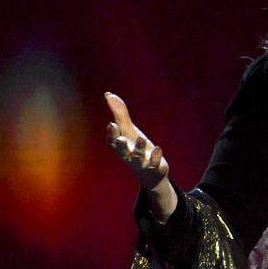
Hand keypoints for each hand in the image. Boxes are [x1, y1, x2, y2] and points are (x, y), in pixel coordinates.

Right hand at [104, 92, 176, 221]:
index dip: (111, 134)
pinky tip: (158, 148)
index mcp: (121, 146)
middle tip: (121, 138)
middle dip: (121, 145)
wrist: (152, 174)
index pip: (112, 141)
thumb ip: (120, 114)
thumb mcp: (129, 131)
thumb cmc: (137, 149)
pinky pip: (154, 163)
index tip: (111, 124)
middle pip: (122, 151)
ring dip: (139, 147)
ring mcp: (141, 162)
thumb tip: (109, 95)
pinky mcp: (154, 167)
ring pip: (138, 156)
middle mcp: (129, 155)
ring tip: (142, 138)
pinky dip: (156, 156)